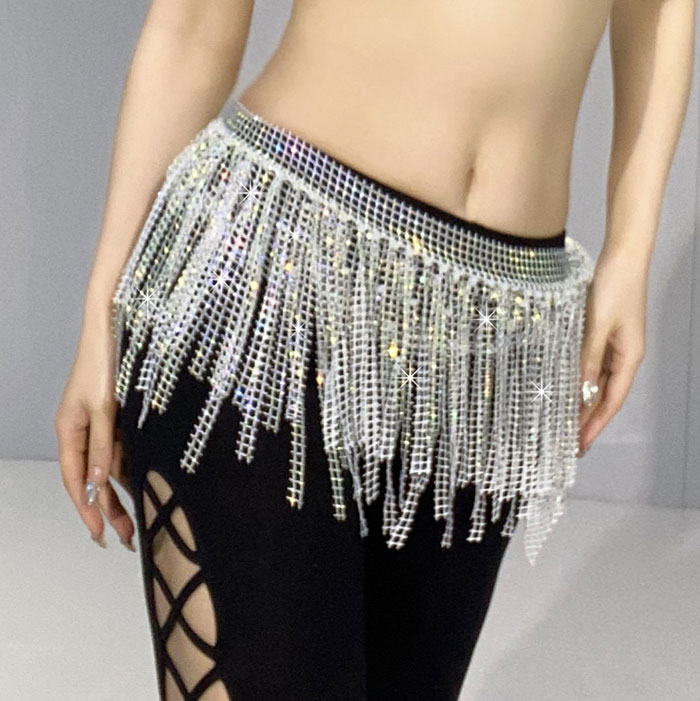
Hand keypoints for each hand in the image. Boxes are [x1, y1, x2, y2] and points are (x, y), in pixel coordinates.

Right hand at [54, 324, 135, 549]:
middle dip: (107, 509)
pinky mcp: (116, 417)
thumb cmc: (103, 363)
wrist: (114, 328)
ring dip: (121, 492)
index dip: (87, 510)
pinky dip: (130, 469)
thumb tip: (98, 484)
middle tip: (127, 537)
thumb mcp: (104, 409)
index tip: (100, 535)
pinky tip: (143, 486)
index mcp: (69, 432)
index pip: (76, 481)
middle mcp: (81, 432)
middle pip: (93, 480)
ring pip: (108, 467)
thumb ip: (102, 446)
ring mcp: (99, 425)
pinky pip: (121, 450)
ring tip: (137, 521)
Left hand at [578, 247, 647, 454]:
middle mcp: (624, 356)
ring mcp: (614, 345)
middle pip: (605, 395)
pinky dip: (580, 381)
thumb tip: (580, 391)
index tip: (580, 444)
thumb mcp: (597, 326)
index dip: (595, 424)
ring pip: (597, 382)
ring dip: (583, 402)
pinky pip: (591, 366)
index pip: (611, 401)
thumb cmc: (614, 289)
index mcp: (628, 357)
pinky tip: (566, 388)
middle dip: (588, 419)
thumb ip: (588, 358)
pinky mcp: (603, 334)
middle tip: (568, 442)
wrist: (622, 256)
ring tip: (564, 423)